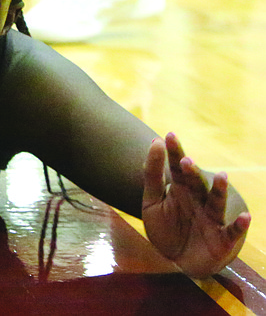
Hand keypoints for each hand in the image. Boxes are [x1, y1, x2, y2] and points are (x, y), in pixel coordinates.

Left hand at [142, 132, 250, 276]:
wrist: (176, 261)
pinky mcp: (222, 240)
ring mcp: (211, 219)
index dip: (174, 153)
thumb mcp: (151, 201)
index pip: (176, 169)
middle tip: (185, 160)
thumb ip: (152, 174)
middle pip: (196, 184)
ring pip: (216, 202)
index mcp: (180, 190)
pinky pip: (232, 231)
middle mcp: (198, 201)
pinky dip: (239, 225)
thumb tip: (155, 141)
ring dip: (219, 190)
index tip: (169, 135)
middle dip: (192, 172)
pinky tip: (245, 216)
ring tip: (221, 176)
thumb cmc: (166, 228)